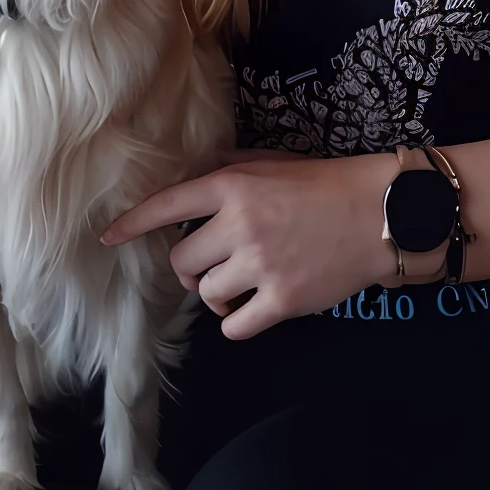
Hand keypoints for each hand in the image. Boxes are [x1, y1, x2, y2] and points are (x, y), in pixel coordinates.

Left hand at [102, 151, 396, 340]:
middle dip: (189, 269)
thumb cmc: (327, 184)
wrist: (380, 213)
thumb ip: (230, 171)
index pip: (167, 206)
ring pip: (205, 295)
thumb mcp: (274, 163)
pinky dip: (237, 322)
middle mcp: (239, 225)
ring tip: (242, 285)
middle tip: (211, 267)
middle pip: (180, 263)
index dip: (133, 223)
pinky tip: (253, 307)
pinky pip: (234, 326)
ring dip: (216, 295)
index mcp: (233, 186)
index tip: (108, 237)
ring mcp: (260, 265)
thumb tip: (192, 181)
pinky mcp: (282, 300)